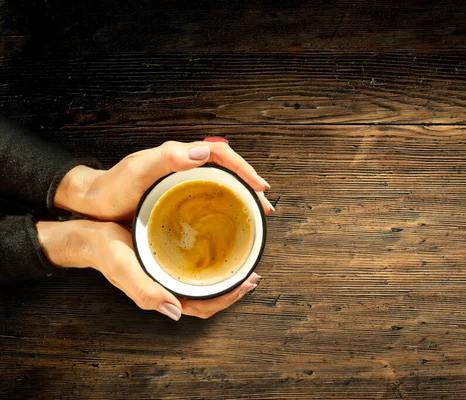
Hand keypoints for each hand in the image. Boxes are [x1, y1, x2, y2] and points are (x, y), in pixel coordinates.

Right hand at [36, 219, 260, 319]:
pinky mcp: (166, 262)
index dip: (226, 299)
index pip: (202, 306)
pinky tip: (219, 251)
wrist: (89, 235)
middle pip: (208, 297)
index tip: (246, 285)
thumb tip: (175, 312)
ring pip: (203, 284)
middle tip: (253, 276)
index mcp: (160, 294)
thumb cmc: (104, 250)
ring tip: (243, 266)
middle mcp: (168, 287)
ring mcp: (168, 275)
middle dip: (233, 289)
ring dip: (225, 278)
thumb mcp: (123, 267)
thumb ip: (145, 291)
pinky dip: (211, 264)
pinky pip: (194, 269)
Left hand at [54, 140, 274, 221]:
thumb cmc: (113, 187)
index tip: (260, 187)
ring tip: (254, 215)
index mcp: (179, 157)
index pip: (222, 155)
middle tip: (264, 206)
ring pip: (220, 185)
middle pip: (227, 171)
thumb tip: (202, 151)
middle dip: (249, 186)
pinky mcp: (177, 197)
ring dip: (240, 197)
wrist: (93, 202)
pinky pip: (208, 198)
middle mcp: (184, 167)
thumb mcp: (138, 171)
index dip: (245, 169)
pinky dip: (224, 207)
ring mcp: (182, 183)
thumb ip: (167, 158)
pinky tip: (227, 223)